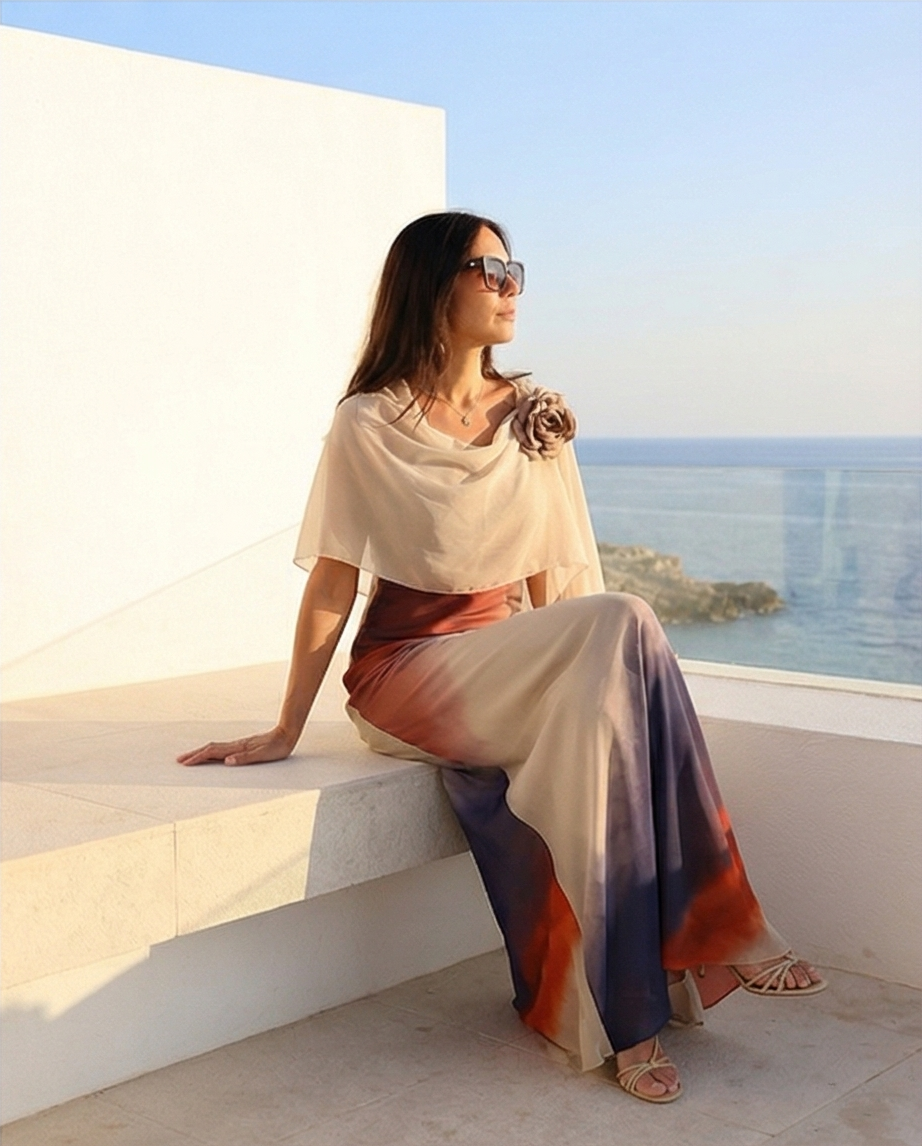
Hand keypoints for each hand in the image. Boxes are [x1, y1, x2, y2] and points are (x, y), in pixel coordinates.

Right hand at [176, 726, 296, 766]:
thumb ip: (245, 758)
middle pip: (210, 749)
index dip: (198, 758)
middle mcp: (235, 745)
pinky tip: (211, 754)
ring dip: (201, 752)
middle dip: (194, 754)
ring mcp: (238, 744)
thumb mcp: (263, 755)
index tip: (186, 763)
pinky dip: (211, 751)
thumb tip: (227, 761)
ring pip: (214, 748)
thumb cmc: (276, 747)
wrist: (286, 734)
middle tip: (180, 760)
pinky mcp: (242, 745)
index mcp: (238, 748)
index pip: (213, 753)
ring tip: (190, 757)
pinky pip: (221, 749)